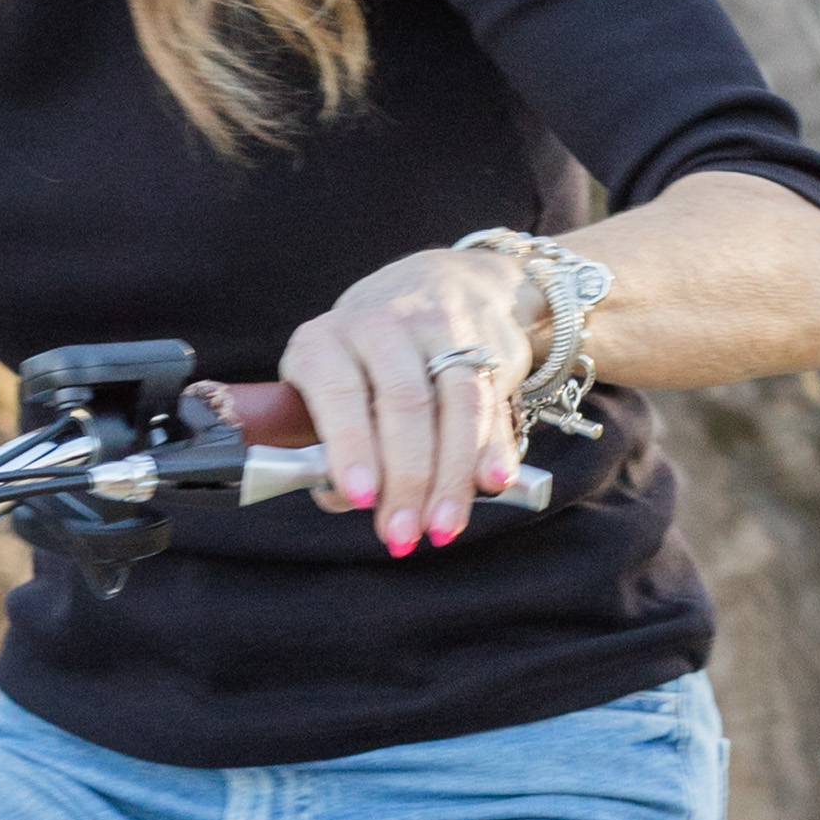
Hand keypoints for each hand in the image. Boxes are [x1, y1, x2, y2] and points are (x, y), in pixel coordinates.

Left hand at [261, 243, 529, 552]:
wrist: (440, 285)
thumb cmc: (364, 365)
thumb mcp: (329, 390)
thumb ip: (332, 445)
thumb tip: (343, 499)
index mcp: (325, 340)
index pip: (339, 391)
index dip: (351, 446)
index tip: (359, 498)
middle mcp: (380, 324)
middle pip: (404, 403)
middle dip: (407, 479)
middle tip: (403, 534)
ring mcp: (439, 329)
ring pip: (456, 404)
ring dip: (452, 475)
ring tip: (442, 527)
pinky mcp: (487, 344)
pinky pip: (493, 402)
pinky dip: (494, 448)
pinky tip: (493, 483)